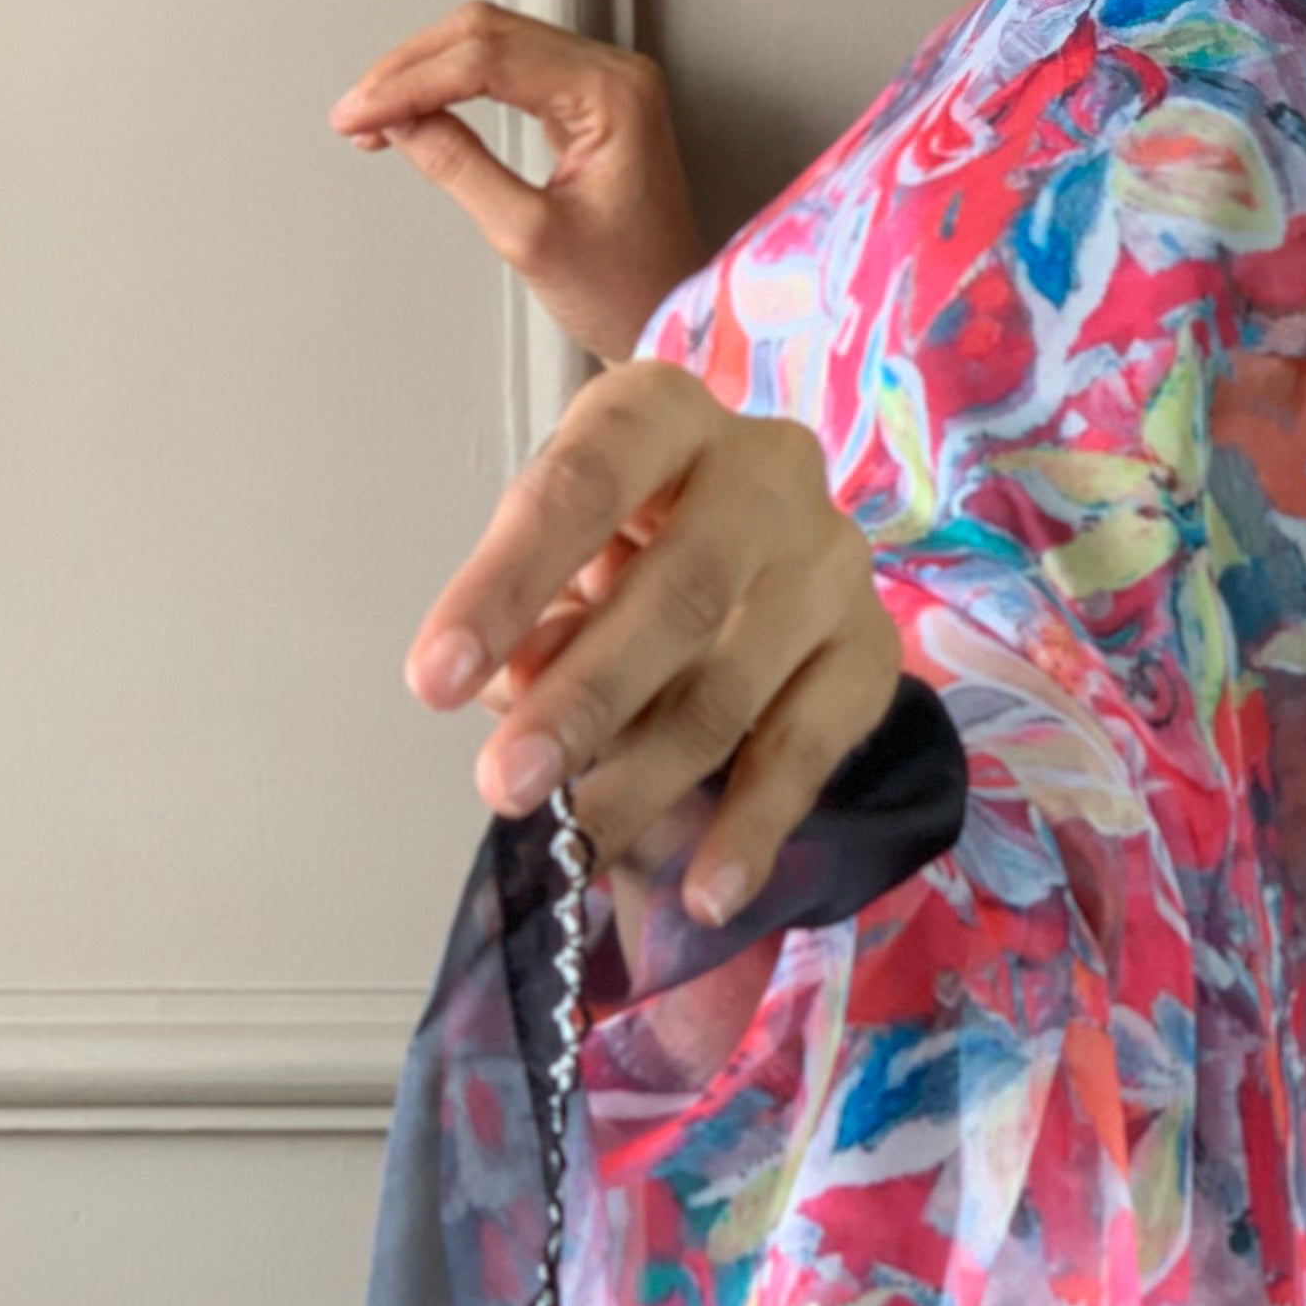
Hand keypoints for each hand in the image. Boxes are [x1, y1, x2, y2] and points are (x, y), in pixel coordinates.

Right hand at [331, 1, 702, 360]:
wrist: (672, 319)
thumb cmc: (629, 290)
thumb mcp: (529, 235)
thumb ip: (459, 166)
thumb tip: (400, 122)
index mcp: (614, 96)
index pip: (490, 58)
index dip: (411, 81)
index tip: (359, 114)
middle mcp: (615, 76)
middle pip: (488, 32)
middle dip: (411, 67)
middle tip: (356, 114)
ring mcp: (604, 86)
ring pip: (493, 42)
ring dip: (426, 71)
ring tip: (375, 117)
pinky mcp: (588, 106)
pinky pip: (510, 70)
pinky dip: (455, 85)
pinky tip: (418, 110)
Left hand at [405, 358, 899, 923]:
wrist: (756, 545)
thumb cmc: (623, 547)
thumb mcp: (561, 561)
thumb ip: (538, 620)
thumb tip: (525, 697)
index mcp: (663, 413)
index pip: (582, 486)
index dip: (506, 586)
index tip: (433, 683)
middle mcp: (767, 468)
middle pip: (677, 591)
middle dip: (583, 699)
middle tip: (506, 786)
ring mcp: (832, 558)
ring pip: (734, 681)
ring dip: (647, 777)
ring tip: (577, 845)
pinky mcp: (872, 646)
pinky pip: (809, 748)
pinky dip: (753, 825)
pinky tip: (704, 892)